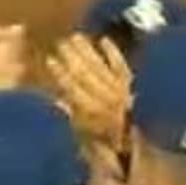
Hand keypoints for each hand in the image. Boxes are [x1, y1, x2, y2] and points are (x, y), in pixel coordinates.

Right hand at [41, 32, 132, 150]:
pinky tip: (104, 40)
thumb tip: (56, 98)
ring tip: (77, 37)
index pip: (73, 88)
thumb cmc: (104, 145)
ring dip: (88, 51)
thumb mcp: (82, 135)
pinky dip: (113, 53)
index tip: (50, 59)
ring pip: (101, 67)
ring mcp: (121, 90)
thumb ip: (71, 115)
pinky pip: (121, 66)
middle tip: (61, 42)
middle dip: (73, 57)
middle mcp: (106, 98)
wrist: (135, 147)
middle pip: (86, 74)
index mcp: (91, 111)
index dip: (61, 73)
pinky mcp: (131, 85)